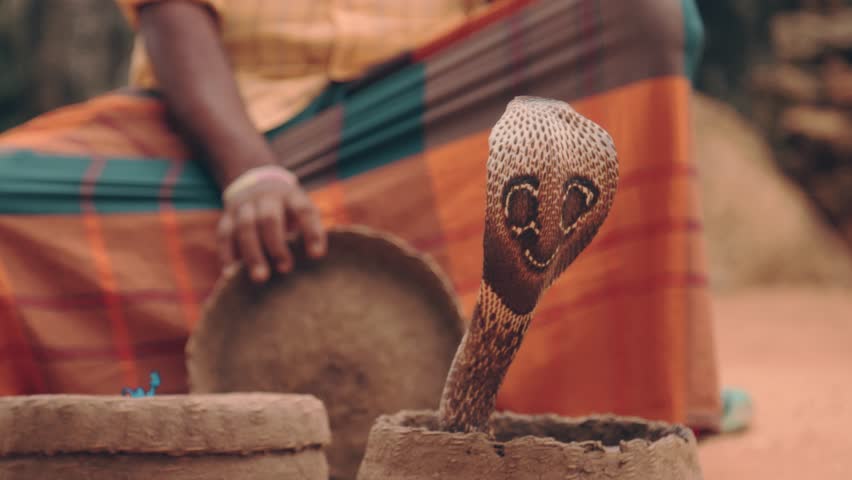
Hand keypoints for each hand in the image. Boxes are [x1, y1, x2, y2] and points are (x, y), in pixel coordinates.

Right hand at [217, 165, 326, 282]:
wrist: (257, 185)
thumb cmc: (287, 209)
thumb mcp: (302, 210)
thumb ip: (310, 230)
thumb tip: (316, 256)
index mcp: (291, 196)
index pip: (303, 210)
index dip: (311, 232)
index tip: (317, 256)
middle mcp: (266, 198)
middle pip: (269, 218)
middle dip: (277, 245)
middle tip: (285, 269)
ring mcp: (244, 206)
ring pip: (245, 227)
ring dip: (253, 254)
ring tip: (260, 278)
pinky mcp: (227, 217)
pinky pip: (224, 236)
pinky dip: (227, 255)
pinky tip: (231, 275)